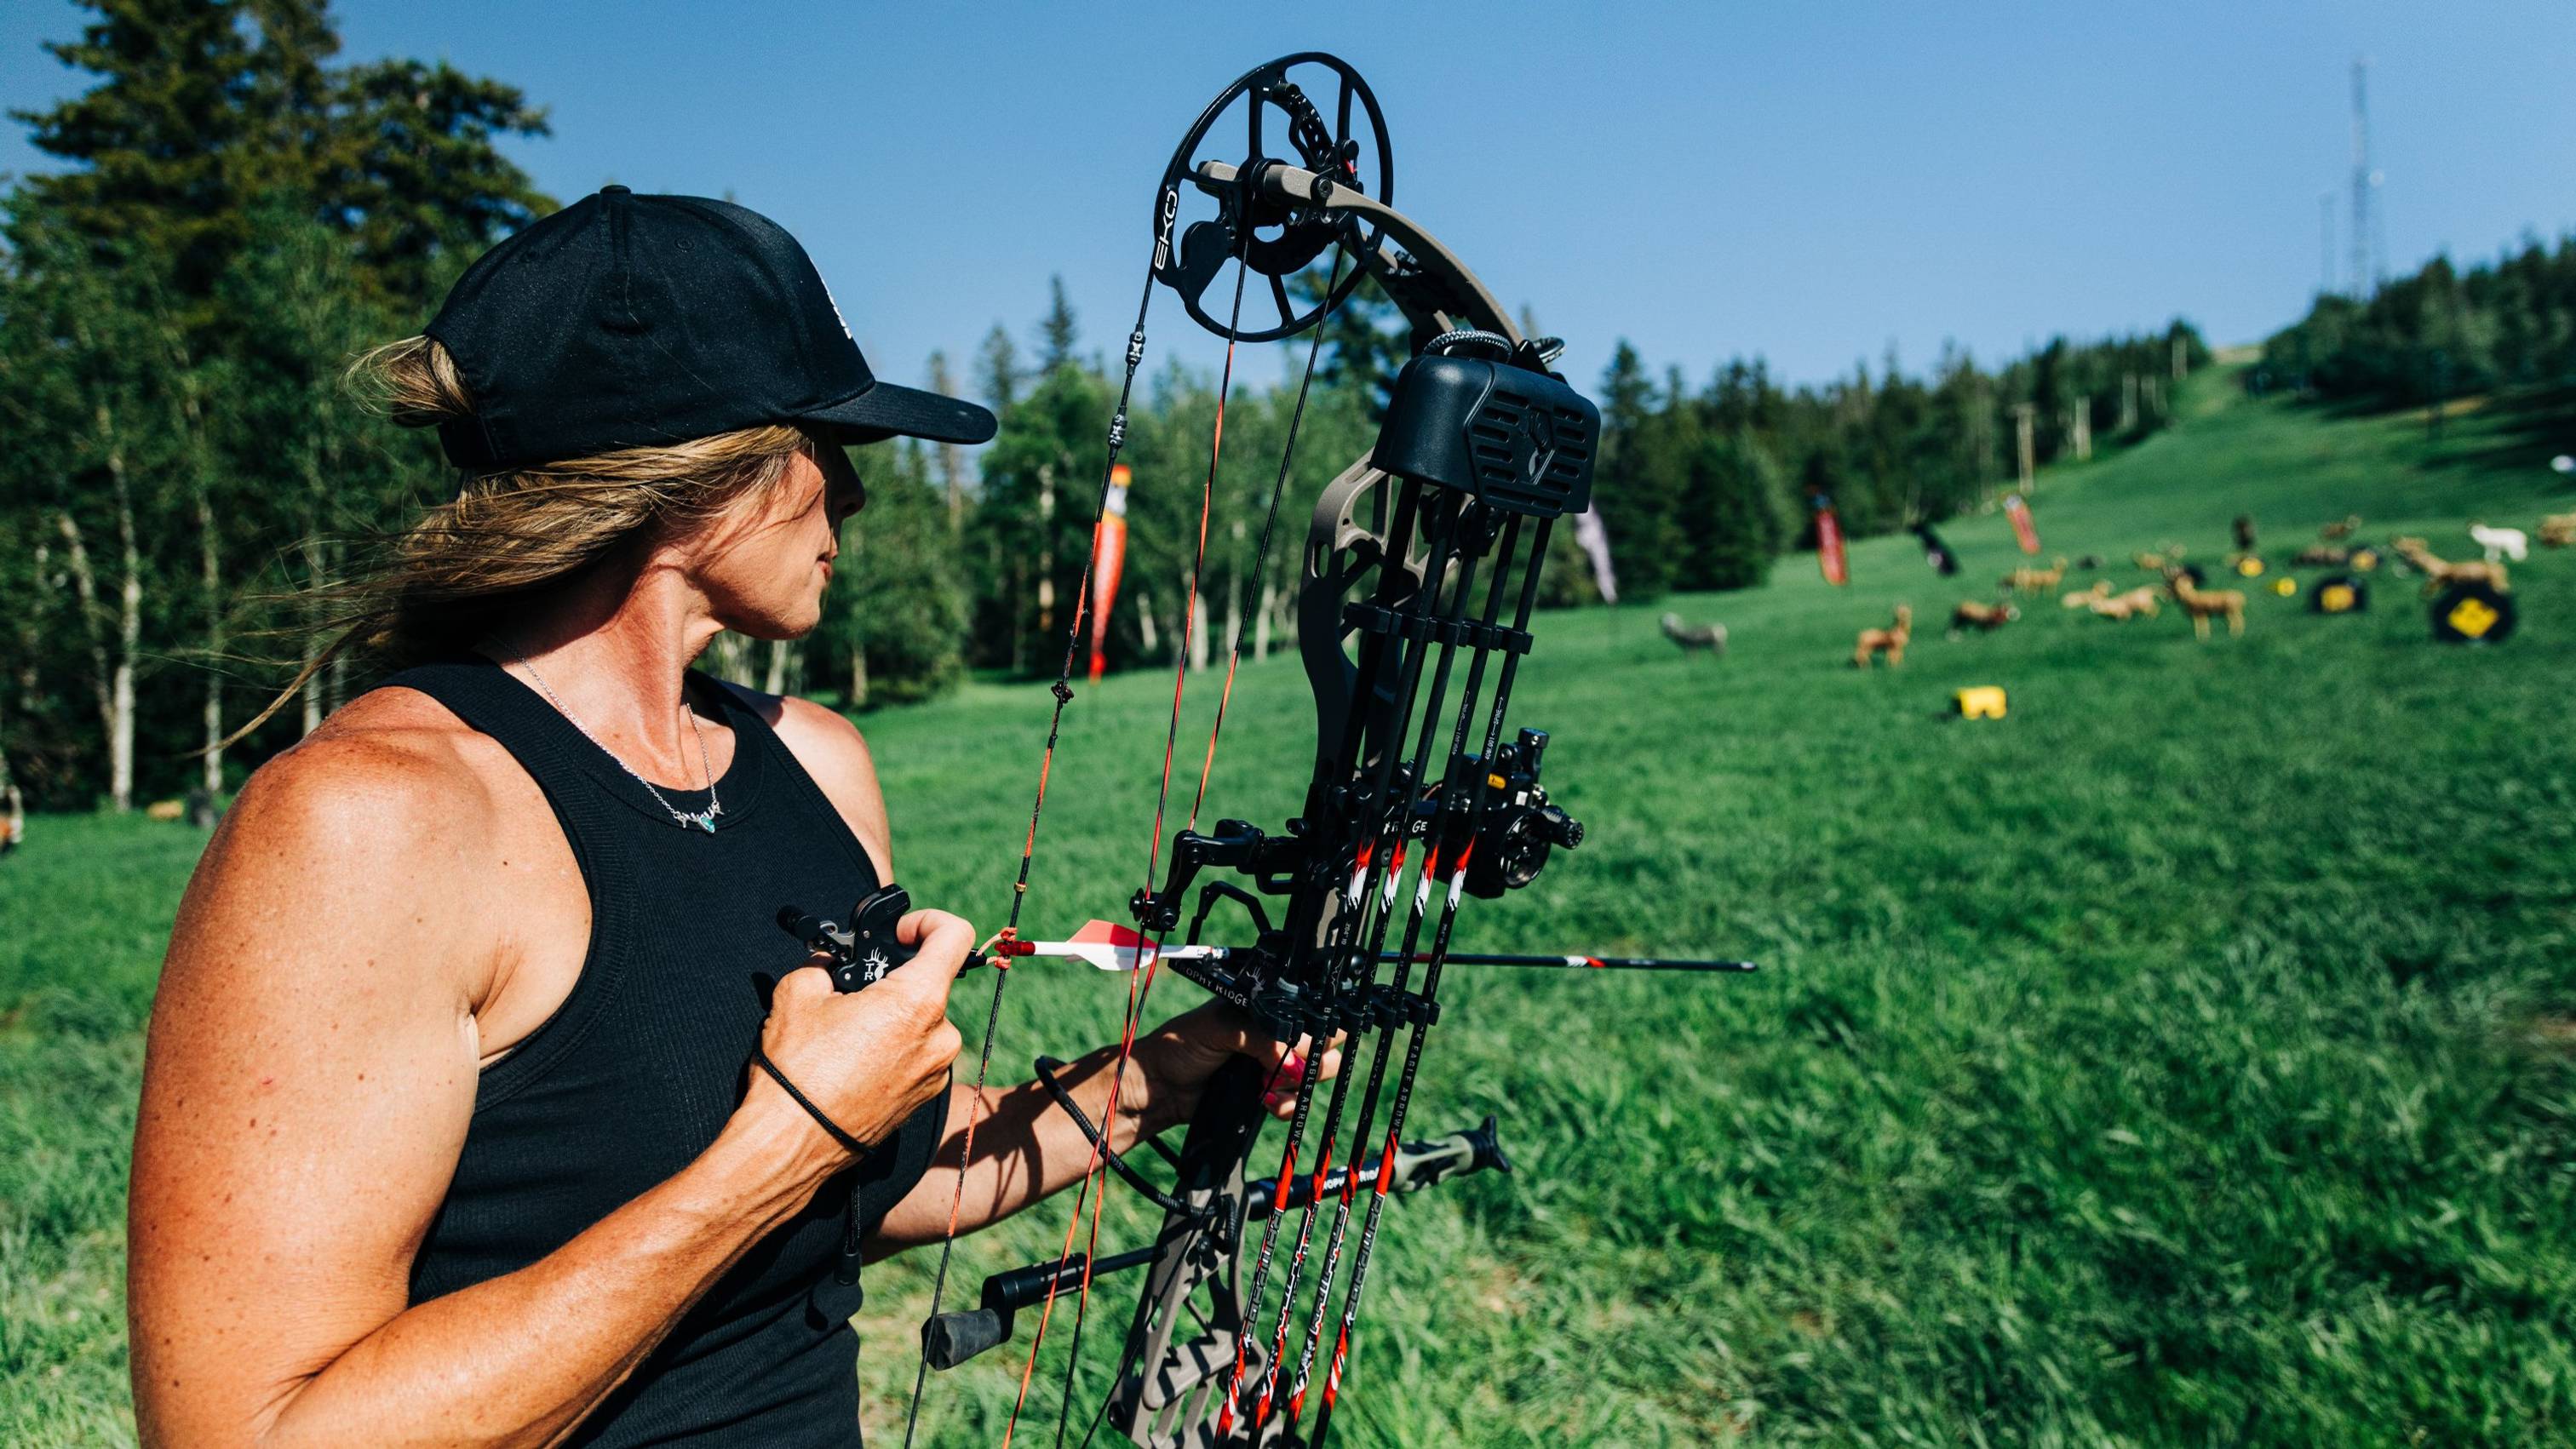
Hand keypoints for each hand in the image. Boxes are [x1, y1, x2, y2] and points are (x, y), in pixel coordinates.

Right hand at [742, 908, 970, 1182]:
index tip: (897, 933)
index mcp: (919, 1001)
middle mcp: (940, 1037)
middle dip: (894, 979)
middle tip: (853, 990)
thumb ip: (825, 965)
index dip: (926, 921)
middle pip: (932, 983)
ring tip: (845, 1032)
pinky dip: (893, 1049)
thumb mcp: (798, 992)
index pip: (956, 935)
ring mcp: (936, 1072)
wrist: (790, 1144)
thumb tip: (830, 965)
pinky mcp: (924, 1099)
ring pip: (922, 1023)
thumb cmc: (797, 1071)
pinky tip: (853, 1062)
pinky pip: (916, 1057)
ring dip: (892, 1017)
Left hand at [1137, 1001, 1343, 1131]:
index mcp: (1269, 1006)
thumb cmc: (1181, 1046)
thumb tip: (1297, 1063)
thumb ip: (1263, 1038)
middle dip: (1310, 1057)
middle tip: (1280, 1066)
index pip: (1313, 1009)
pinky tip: (1264, 1101)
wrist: (1160, 1087)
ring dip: (1297, 1083)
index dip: (1314, 1028)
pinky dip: (1287, 1104)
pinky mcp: (1273, 1092)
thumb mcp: (1222, 1029)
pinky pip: (1299, 1100)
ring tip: (1265, 1084)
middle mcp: (1279, 1031)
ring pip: (1319, 1072)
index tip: (1297, 1045)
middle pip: (1327, 1041)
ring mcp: (1278, 1062)